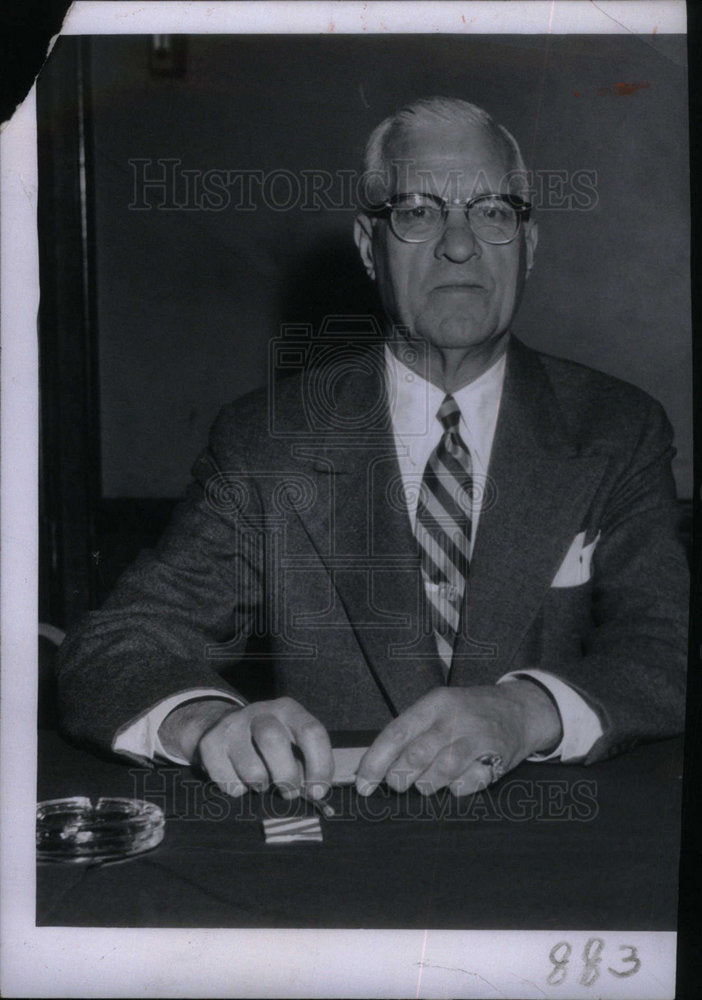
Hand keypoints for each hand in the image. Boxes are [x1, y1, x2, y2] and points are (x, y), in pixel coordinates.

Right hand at [159, 696, 332, 799]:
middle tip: (289, 792)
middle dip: (286, 776)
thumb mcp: (292, 742)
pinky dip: (237, 789)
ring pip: (251, 769)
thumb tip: (313, 792)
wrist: (224, 726)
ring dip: (261, 785)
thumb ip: (305, 763)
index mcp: (288, 709)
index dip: (319, 765)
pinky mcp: (209, 743)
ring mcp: (232, 725)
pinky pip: (227, 781)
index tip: (317, 791)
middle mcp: (260, 712)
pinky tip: (239, 778)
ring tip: (262, 782)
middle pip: (274, 742)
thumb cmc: (270, 744)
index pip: (311, 732)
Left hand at [355, 681, 561, 796]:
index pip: (396, 734)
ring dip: (427, 785)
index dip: (375, 762)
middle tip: (397, 784)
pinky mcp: (497, 758)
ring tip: (426, 783)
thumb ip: (410, 733)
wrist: (520, 709)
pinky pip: (468, 784)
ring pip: (441, 772)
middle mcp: (455, 718)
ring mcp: (478, 738)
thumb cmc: (468, 713)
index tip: (363, 785)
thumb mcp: (438, 709)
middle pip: (416, 756)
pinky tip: (456, 782)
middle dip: (399, 778)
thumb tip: (372, 765)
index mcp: (434, 704)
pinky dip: (456, 789)